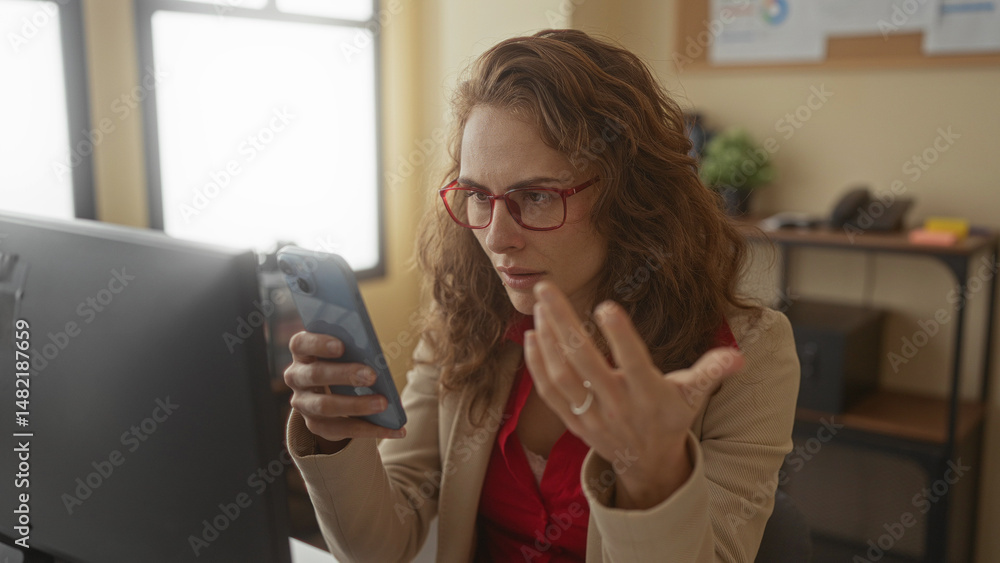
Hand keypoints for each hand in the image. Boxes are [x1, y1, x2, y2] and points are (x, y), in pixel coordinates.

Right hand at [284, 331, 405, 451]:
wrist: (327, 390)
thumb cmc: (342, 360)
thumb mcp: (344, 352)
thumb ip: (353, 349)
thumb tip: (376, 356)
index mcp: (302, 352)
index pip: (300, 344)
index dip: (318, 344)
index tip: (341, 345)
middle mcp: (296, 377)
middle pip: (315, 375)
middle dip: (344, 375)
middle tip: (372, 376)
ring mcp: (303, 403)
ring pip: (326, 406)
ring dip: (357, 405)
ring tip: (384, 403)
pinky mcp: (316, 425)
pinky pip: (342, 430)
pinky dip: (372, 430)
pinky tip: (396, 429)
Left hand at [523, 281, 743, 508]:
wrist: (647, 463)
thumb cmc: (670, 416)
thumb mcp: (694, 395)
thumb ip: (712, 371)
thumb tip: (740, 357)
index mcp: (649, 396)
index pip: (635, 365)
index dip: (622, 338)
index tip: (606, 306)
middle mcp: (618, 406)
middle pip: (586, 363)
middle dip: (564, 324)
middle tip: (547, 289)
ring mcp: (592, 415)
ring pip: (563, 376)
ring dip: (548, 340)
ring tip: (540, 306)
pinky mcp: (572, 422)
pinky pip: (549, 393)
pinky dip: (537, 366)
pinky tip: (532, 336)